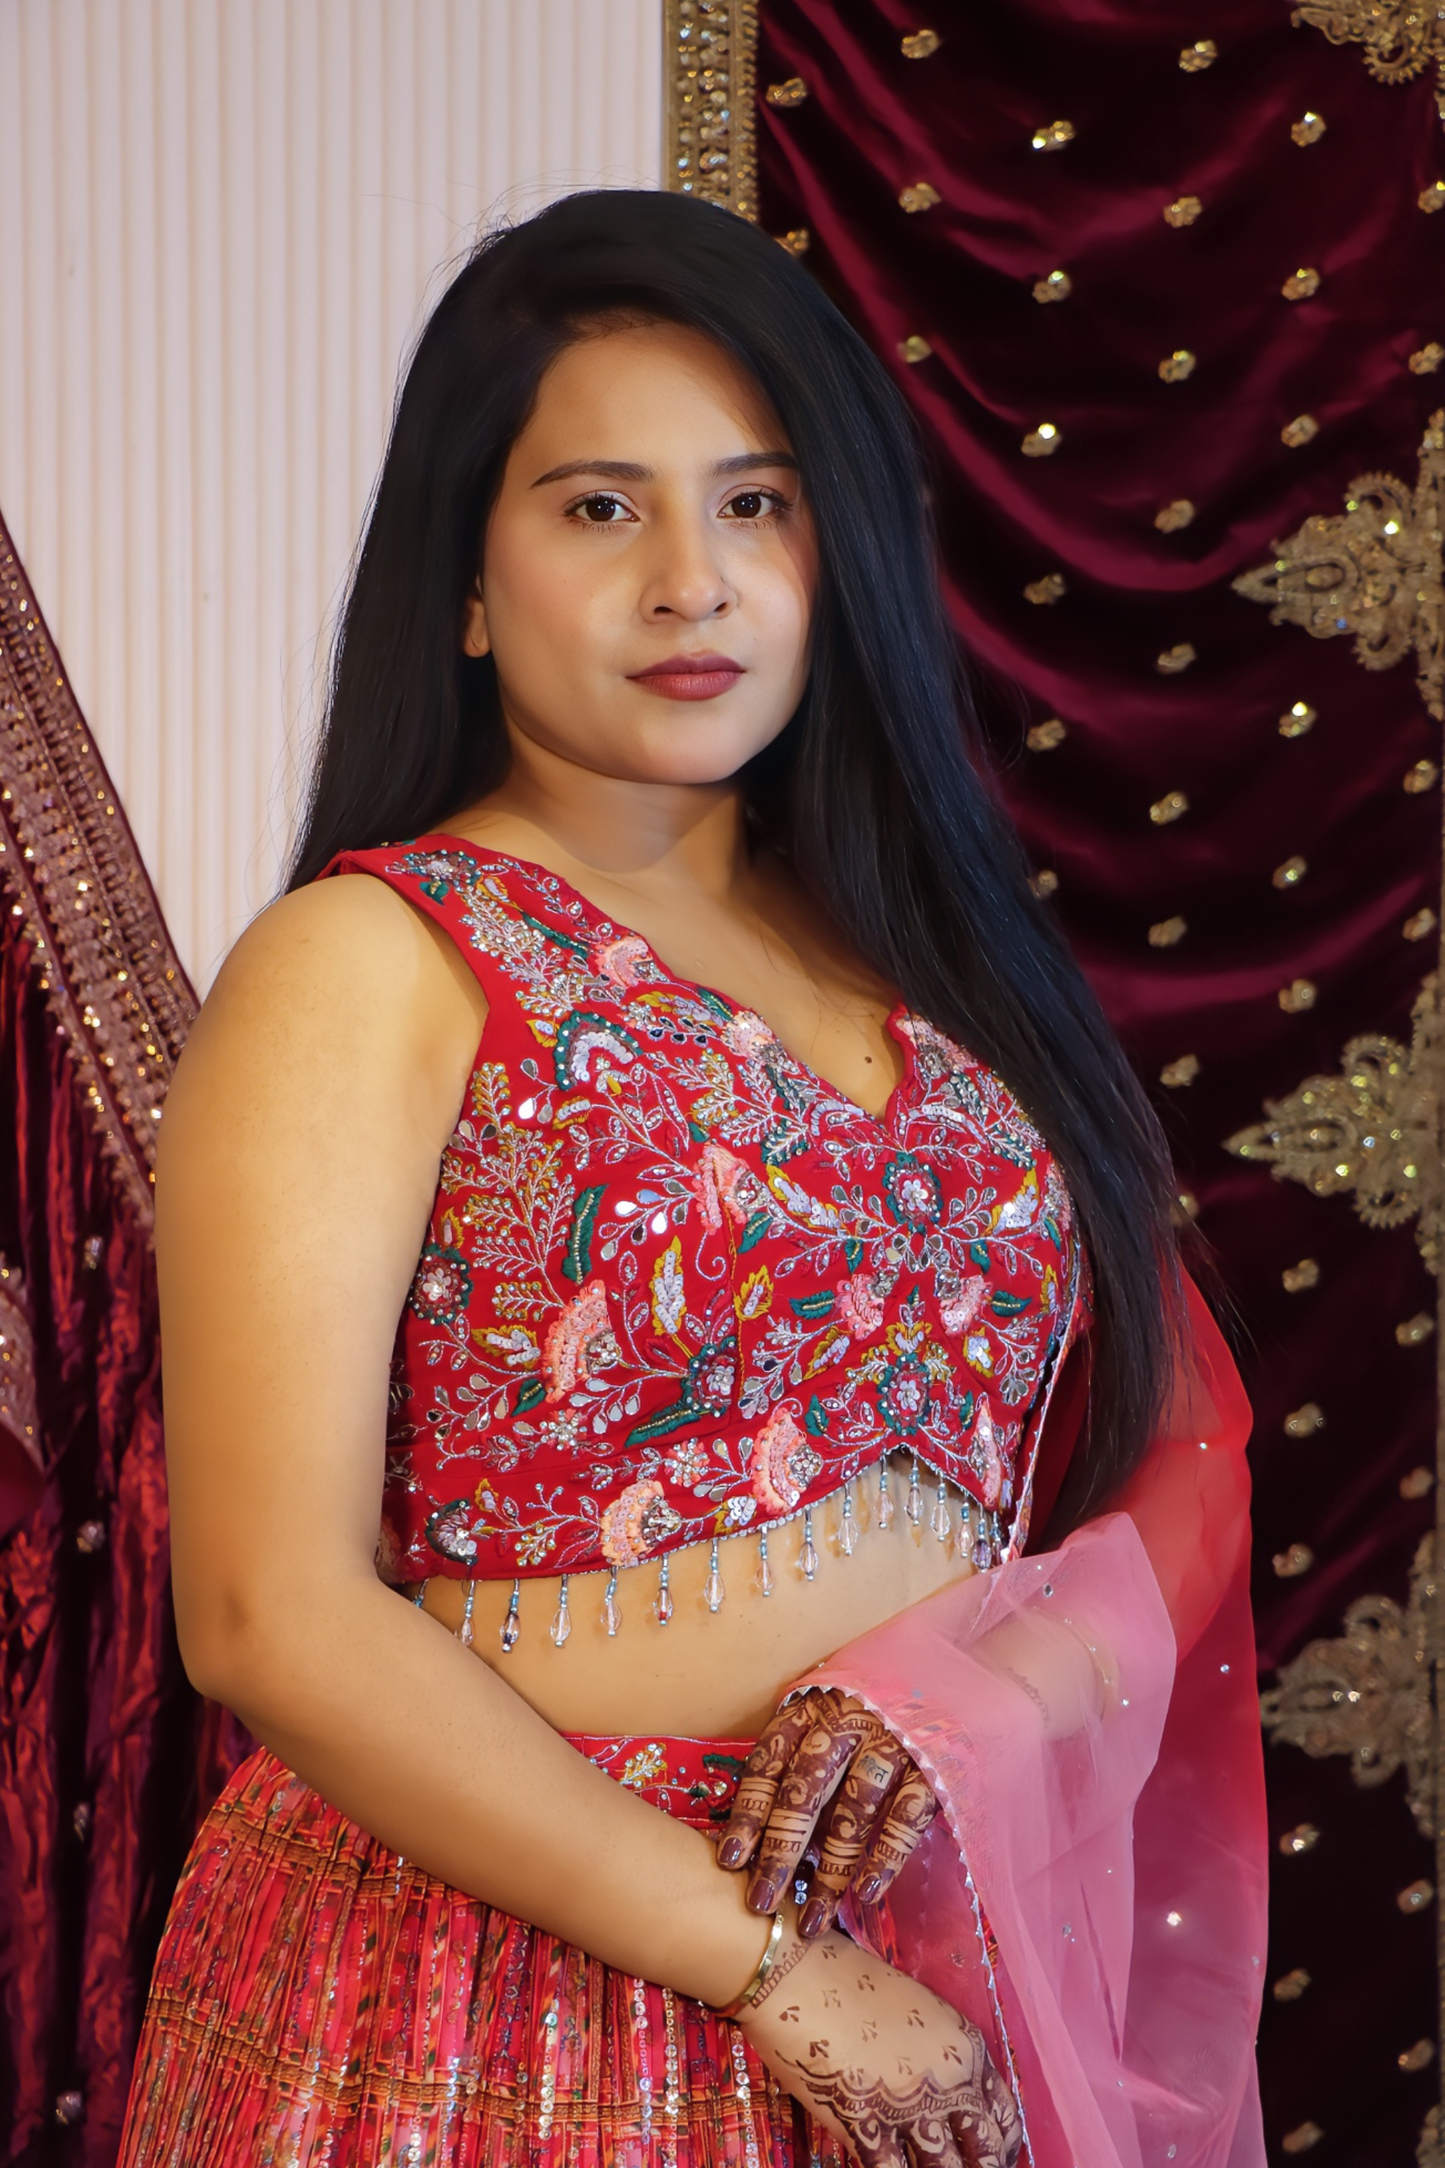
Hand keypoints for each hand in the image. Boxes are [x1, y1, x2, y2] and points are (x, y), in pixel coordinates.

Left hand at [718, 1688, 938, 1937]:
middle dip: (781, 1850)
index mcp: (812, 1707)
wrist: (952, 1675)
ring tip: (811, 1920)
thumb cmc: (874, 1711)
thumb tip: (759, 1838)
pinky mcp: (934, 1764)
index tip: (730, 1861)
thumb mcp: (829, 1718)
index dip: (749, 1811)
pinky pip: (905, 1815)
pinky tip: (865, 1892)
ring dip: (831, 1868)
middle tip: (761, 1903)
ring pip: (853, 1809)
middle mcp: (848, 1719)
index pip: (771, 1761)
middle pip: (806, 1789)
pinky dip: (885, 1855)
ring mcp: (893, 1739)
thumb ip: (799, 1762)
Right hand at [735, 1917, 1020, 2167]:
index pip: (1004, 2116)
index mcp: (965, 2047)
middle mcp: (949, 2081)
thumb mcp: (914, 2010)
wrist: (796, 1974)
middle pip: (983, 2153)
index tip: (990, 2160)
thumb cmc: (848, 1981)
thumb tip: (941, 2096)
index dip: (1000, 2147)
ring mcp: (910, 2108)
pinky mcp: (867, 2127)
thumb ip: (936, 2056)